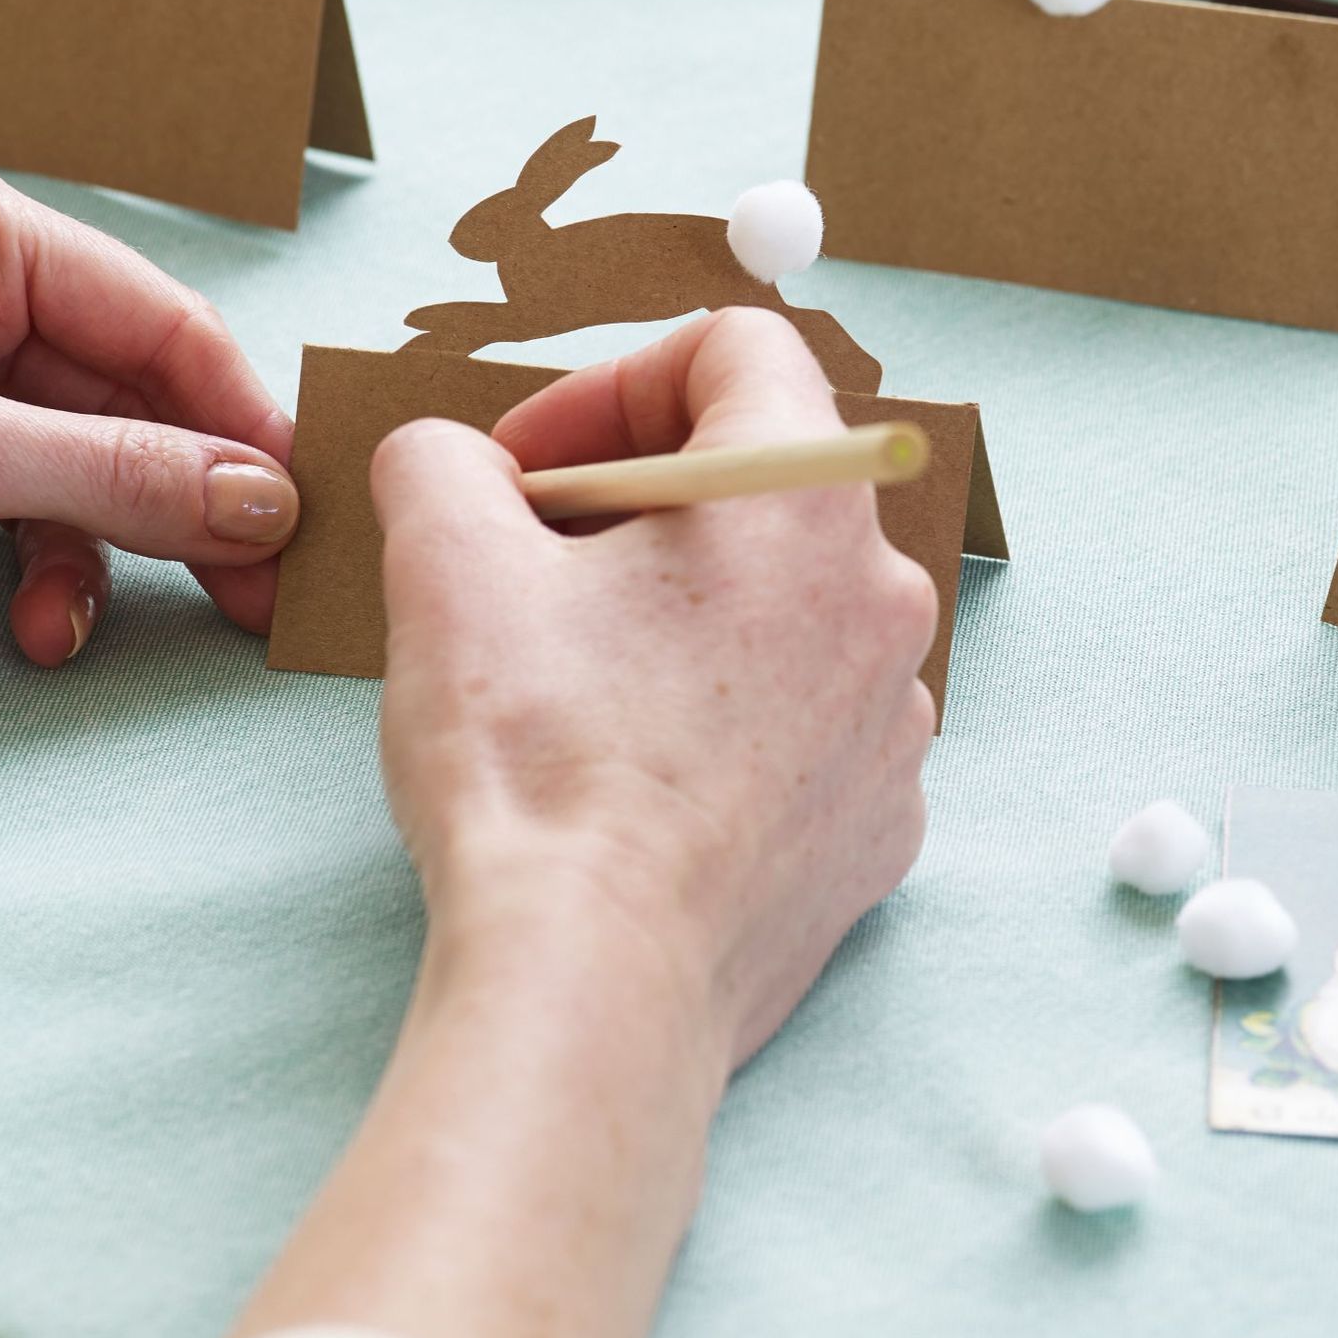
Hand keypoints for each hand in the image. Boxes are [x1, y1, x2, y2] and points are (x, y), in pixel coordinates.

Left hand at [0, 147, 296, 664]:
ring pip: (39, 474)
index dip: (239, 421)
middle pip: (111, 409)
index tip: (302, 513)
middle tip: (236, 602)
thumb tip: (266, 503)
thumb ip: (115, 478)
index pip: (162, 322)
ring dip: (38, 566)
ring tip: (32, 639)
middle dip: (147, 516)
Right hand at [231, 309, 935, 1337]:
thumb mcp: (445, 562)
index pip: (737, 347)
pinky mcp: (882, 821)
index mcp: (802, 497)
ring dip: (687, 608)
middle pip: (761, 481)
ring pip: (786, 603)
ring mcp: (897, 718)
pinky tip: (641, 767)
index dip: (612, 379)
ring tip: (582, 675)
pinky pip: (809, 717)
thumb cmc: (533, 763)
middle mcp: (883, 595)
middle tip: (536, 564)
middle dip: (638, 501)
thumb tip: (450, 459)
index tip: (530, 467)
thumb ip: (440, 459)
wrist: (593, 989)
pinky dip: (731, 712)